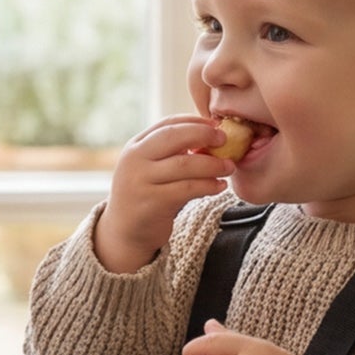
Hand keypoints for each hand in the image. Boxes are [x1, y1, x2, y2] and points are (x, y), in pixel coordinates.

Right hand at [93, 116, 242, 272]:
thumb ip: (171, 153)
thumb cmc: (146, 195)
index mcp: (135, 146)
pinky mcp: (152, 203)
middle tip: (225, 140)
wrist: (125, 232)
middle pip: (175, 137)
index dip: (195, 122)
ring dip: (212, 164)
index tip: (216, 126)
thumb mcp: (150, 168)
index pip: (168, 124)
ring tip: (228, 167)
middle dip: (204, 135)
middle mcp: (134, 160)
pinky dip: (208, 185)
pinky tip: (219, 186)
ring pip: (185, 164)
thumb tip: (210, 136)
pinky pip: (188, 189)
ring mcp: (141, 181)